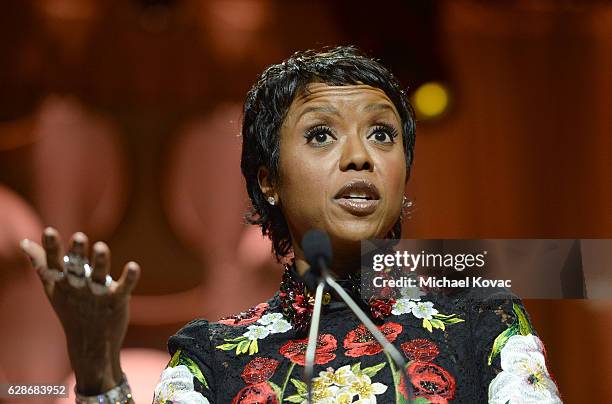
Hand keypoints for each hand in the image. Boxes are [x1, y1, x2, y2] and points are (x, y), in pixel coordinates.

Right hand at [20, 227, 140, 394]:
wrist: (90, 343)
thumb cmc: (71, 308)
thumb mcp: (53, 286)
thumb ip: (42, 262)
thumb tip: (24, 241)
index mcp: (62, 282)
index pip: (54, 263)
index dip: (52, 247)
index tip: (49, 231)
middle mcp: (78, 286)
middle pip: (77, 267)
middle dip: (77, 253)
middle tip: (79, 236)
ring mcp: (98, 294)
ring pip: (99, 275)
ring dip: (100, 262)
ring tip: (102, 247)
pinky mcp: (117, 300)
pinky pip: (124, 287)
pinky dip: (129, 278)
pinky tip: (134, 266)